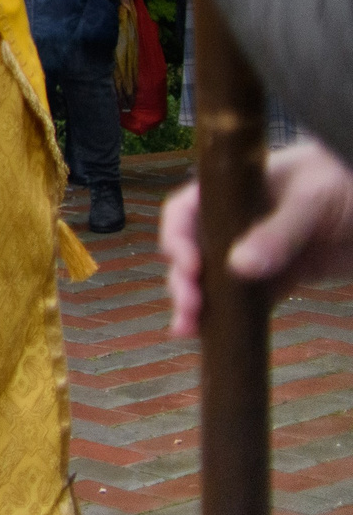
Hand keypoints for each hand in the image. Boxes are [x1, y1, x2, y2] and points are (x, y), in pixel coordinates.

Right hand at [163, 140, 352, 334]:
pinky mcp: (281, 276)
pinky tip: (212, 335)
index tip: (190, 266)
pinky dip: (228, 317)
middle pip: (193, 250)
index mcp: (235, 189)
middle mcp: (238, 220)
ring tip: (188, 329)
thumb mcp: (312, 199)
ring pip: (213, 278)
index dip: (178, 237)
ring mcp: (258, 249)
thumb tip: (238, 268)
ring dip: (197, 303)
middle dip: (183, 279)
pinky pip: (247, 299)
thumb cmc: (346, 179)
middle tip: (189, 307)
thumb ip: (278, 231)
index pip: (186, 209)